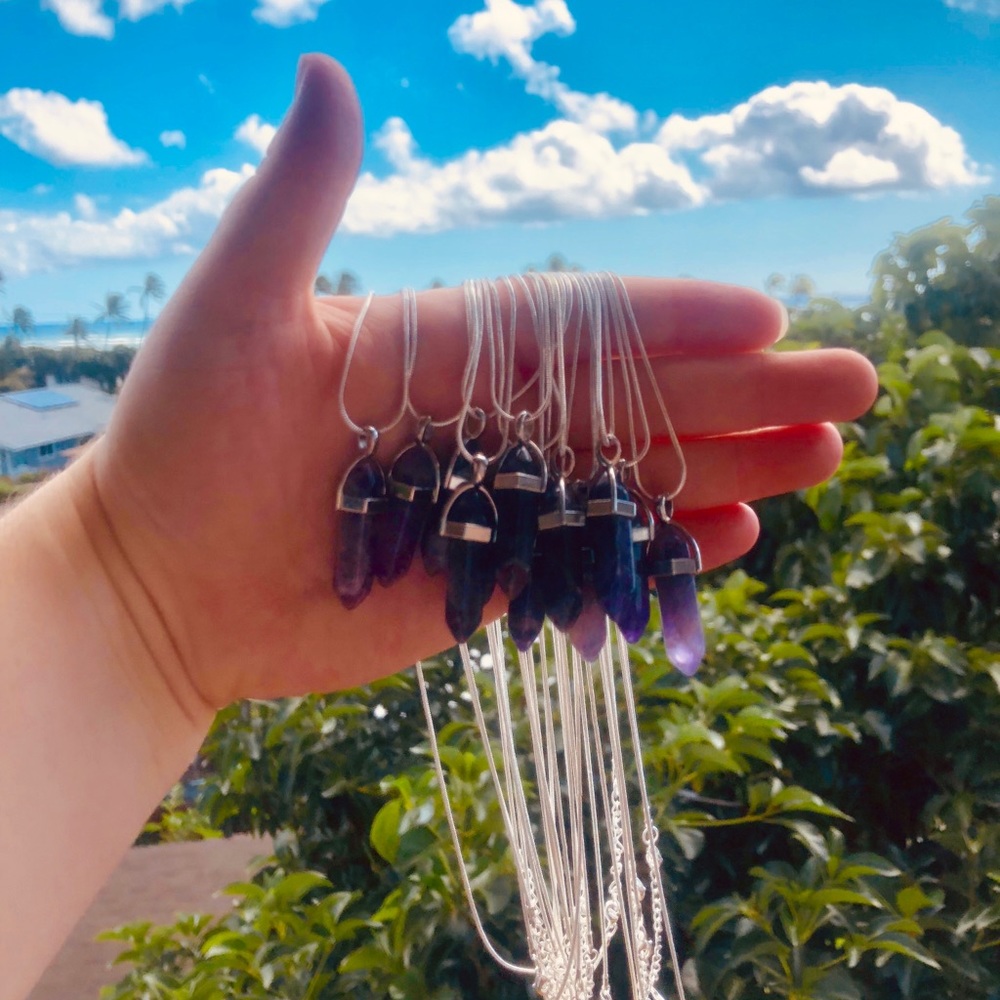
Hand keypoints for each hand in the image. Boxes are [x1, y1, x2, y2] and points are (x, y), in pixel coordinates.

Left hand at [79, 55, 876, 714]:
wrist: (155, 584)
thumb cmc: (176, 443)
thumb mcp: (233, 306)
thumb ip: (297, 203)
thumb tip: (331, 71)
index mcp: (447, 349)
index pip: (581, 328)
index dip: (670, 322)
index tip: (764, 313)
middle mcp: (489, 425)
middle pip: (636, 404)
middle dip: (745, 394)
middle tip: (853, 387)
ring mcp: (497, 509)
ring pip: (631, 484)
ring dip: (729, 470)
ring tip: (824, 458)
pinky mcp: (488, 585)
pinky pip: (591, 565)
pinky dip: (660, 555)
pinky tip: (734, 538)